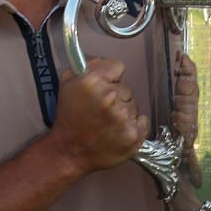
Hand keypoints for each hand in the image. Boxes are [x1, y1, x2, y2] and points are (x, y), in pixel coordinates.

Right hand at [49, 58, 147, 172]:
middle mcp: (109, 97)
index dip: (110, 77)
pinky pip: (143, 121)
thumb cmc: (68, 120)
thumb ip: (85, 65)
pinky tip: (118, 132)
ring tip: (107, 124)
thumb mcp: (67, 84)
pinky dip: (134, 126)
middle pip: (126, 88)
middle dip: (116, 97)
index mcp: (92, 81)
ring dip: (124, 113)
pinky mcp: (134, 135)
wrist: (69, 152)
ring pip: (134, 105)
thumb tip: (100, 58)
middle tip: (101, 111)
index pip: (117, 66)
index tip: (104, 87)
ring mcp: (123, 117)